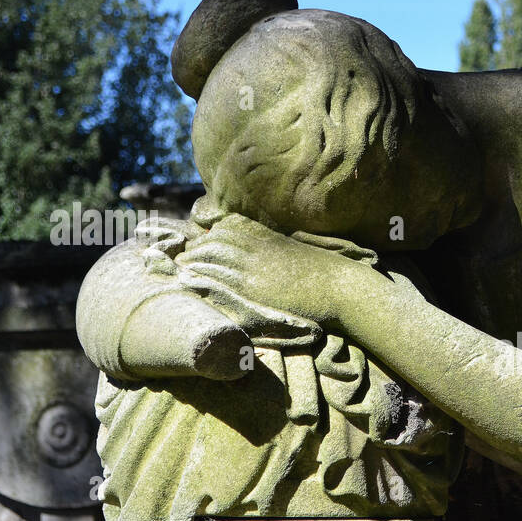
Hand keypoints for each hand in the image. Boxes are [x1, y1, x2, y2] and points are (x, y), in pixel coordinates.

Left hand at [175, 214, 364, 329]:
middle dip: (194, 251)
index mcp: (266, 239)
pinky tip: (188, 282)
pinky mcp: (254, 289)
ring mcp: (253, 269)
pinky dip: (199, 278)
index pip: (224, 231)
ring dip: (192, 264)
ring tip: (181, 271)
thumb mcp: (296, 253)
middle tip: (183, 261)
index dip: (207, 239)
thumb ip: (274, 250)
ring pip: (210, 259)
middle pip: (212, 243)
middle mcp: (256, 250)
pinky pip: (217, 280)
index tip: (199, 248)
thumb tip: (265, 258)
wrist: (341, 288)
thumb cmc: (324, 275)